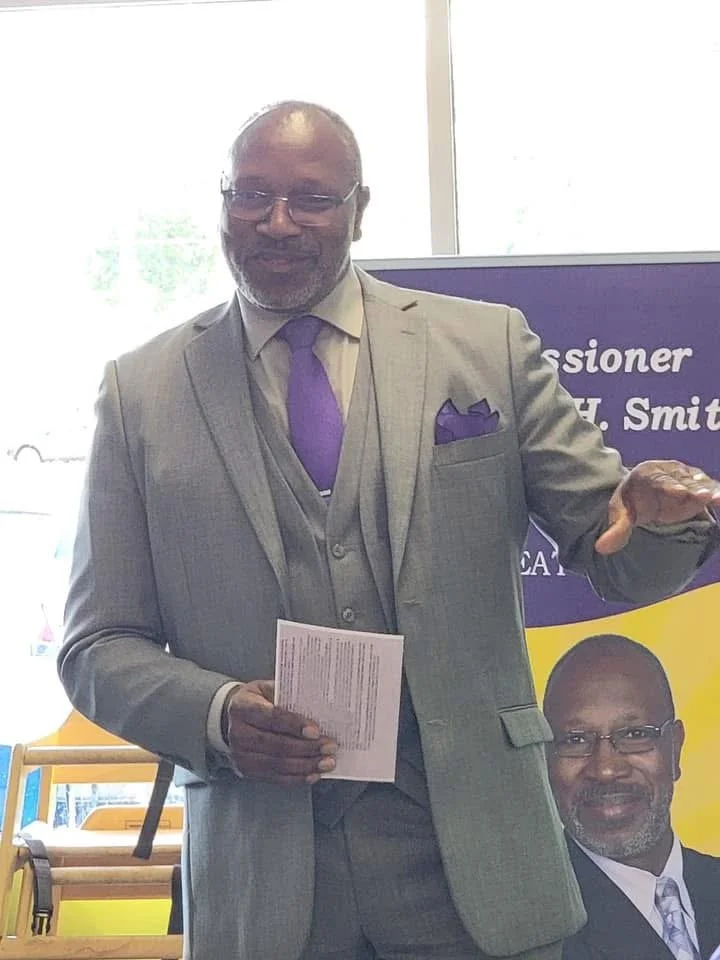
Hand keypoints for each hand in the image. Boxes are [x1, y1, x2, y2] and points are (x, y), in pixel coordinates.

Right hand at [224, 680, 336, 785]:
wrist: (230, 718)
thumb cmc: (254, 701)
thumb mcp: (266, 689)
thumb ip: (287, 695)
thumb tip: (316, 705)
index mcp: (242, 707)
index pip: (271, 718)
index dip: (294, 725)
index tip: (315, 731)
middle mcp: (238, 733)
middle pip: (277, 744)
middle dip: (307, 748)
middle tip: (329, 747)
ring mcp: (241, 755)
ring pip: (278, 764)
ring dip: (306, 765)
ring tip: (326, 762)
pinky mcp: (247, 771)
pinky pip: (276, 778)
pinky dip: (297, 778)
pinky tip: (312, 773)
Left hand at [595, 460, 719, 555]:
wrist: (643, 495)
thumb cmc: (631, 502)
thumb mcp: (621, 514)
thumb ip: (616, 530)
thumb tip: (601, 548)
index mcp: (646, 474)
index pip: (658, 480)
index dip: (669, 486)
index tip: (679, 493)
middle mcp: (669, 472)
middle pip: (683, 480)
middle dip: (694, 488)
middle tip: (706, 496)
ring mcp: (686, 478)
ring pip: (700, 483)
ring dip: (710, 490)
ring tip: (718, 499)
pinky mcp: (699, 487)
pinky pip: (709, 490)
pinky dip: (716, 494)